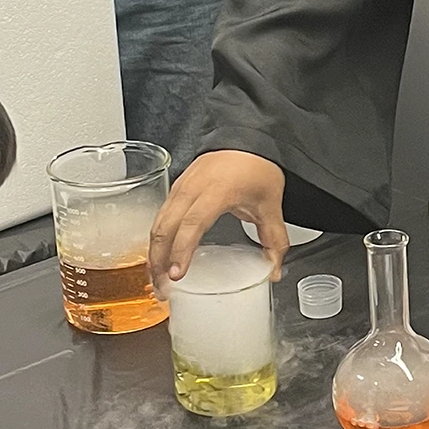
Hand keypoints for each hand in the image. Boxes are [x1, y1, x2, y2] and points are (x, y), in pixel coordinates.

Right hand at [150, 150, 286, 281]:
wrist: (248, 139)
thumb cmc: (257, 167)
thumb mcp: (271, 205)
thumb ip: (274, 239)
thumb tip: (274, 270)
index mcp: (217, 191)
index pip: (192, 224)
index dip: (182, 251)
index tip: (177, 274)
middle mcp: (193, 188)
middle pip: (166, 227)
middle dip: (159, 261)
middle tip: (163, 289)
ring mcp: (181, 187)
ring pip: (157, 223)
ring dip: (154, 253)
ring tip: (158, 280)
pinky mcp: (176, 188)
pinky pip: (159, 216)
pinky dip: (156, 239)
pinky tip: (160, 257)